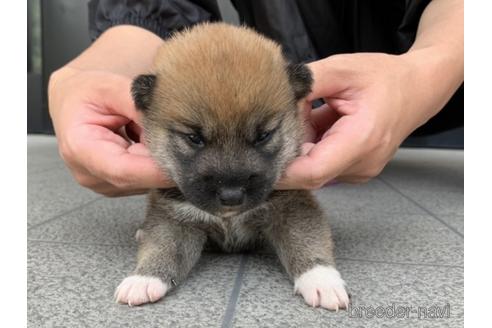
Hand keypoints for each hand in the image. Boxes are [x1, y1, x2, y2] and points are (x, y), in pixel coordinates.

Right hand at [48, 67, 173, 195]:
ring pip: (147, 181)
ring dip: (158, 160)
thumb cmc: (87, 93)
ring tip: (149, 132)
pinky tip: (146, 143)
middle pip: (140, 179)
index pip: (125, 171)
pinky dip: (153, 162)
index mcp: (80, 149)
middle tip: (182, 136)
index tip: (187, 160)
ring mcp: (104, 185)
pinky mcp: (117, 187)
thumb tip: (168, 125)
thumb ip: (139, 105)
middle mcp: (90, 175)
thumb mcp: (111, 87)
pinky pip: (146, 180)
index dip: (158, 169)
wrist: (73, 101)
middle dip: (165, 160)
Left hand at [277, 53, 438, 188]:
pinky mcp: (354, 170)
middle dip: (287, 151)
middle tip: (283, 122)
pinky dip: (312, 148)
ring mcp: (359, 171)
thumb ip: (306, 84)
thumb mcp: (342, 69)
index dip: (280, 168)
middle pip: (308, 174)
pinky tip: (319, 123)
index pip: (311, 172)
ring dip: (301, 148)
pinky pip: (322, 166)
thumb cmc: (385, 78)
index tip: (258, 153)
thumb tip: (275, 98)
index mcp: (361, 141)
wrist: (419, 89)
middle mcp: (361, 165)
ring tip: (312, 116)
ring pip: (313, 170)